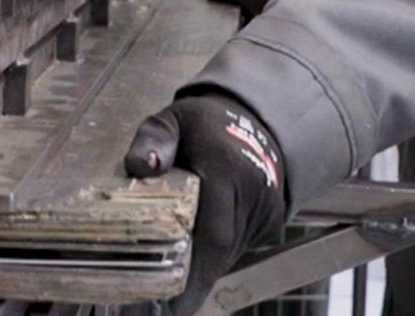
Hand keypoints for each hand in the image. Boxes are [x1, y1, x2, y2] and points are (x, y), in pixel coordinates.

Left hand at [125, 94, 286, 315]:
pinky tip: (196, 259)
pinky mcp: (274, 220)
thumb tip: (140, 166)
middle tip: (163, 305)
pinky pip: (242, 247)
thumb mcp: (171, 119)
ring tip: (172, 289)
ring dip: (205, 269)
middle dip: (194, 280)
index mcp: (225, 166)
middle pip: (222, 250)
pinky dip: (219, 256)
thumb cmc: (203, 123)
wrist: (252, 117)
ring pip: (232, 253)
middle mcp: (252, 190)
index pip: (213, 232)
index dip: (196, 273)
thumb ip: (152, 139)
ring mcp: (268, 208)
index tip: (174, 304)